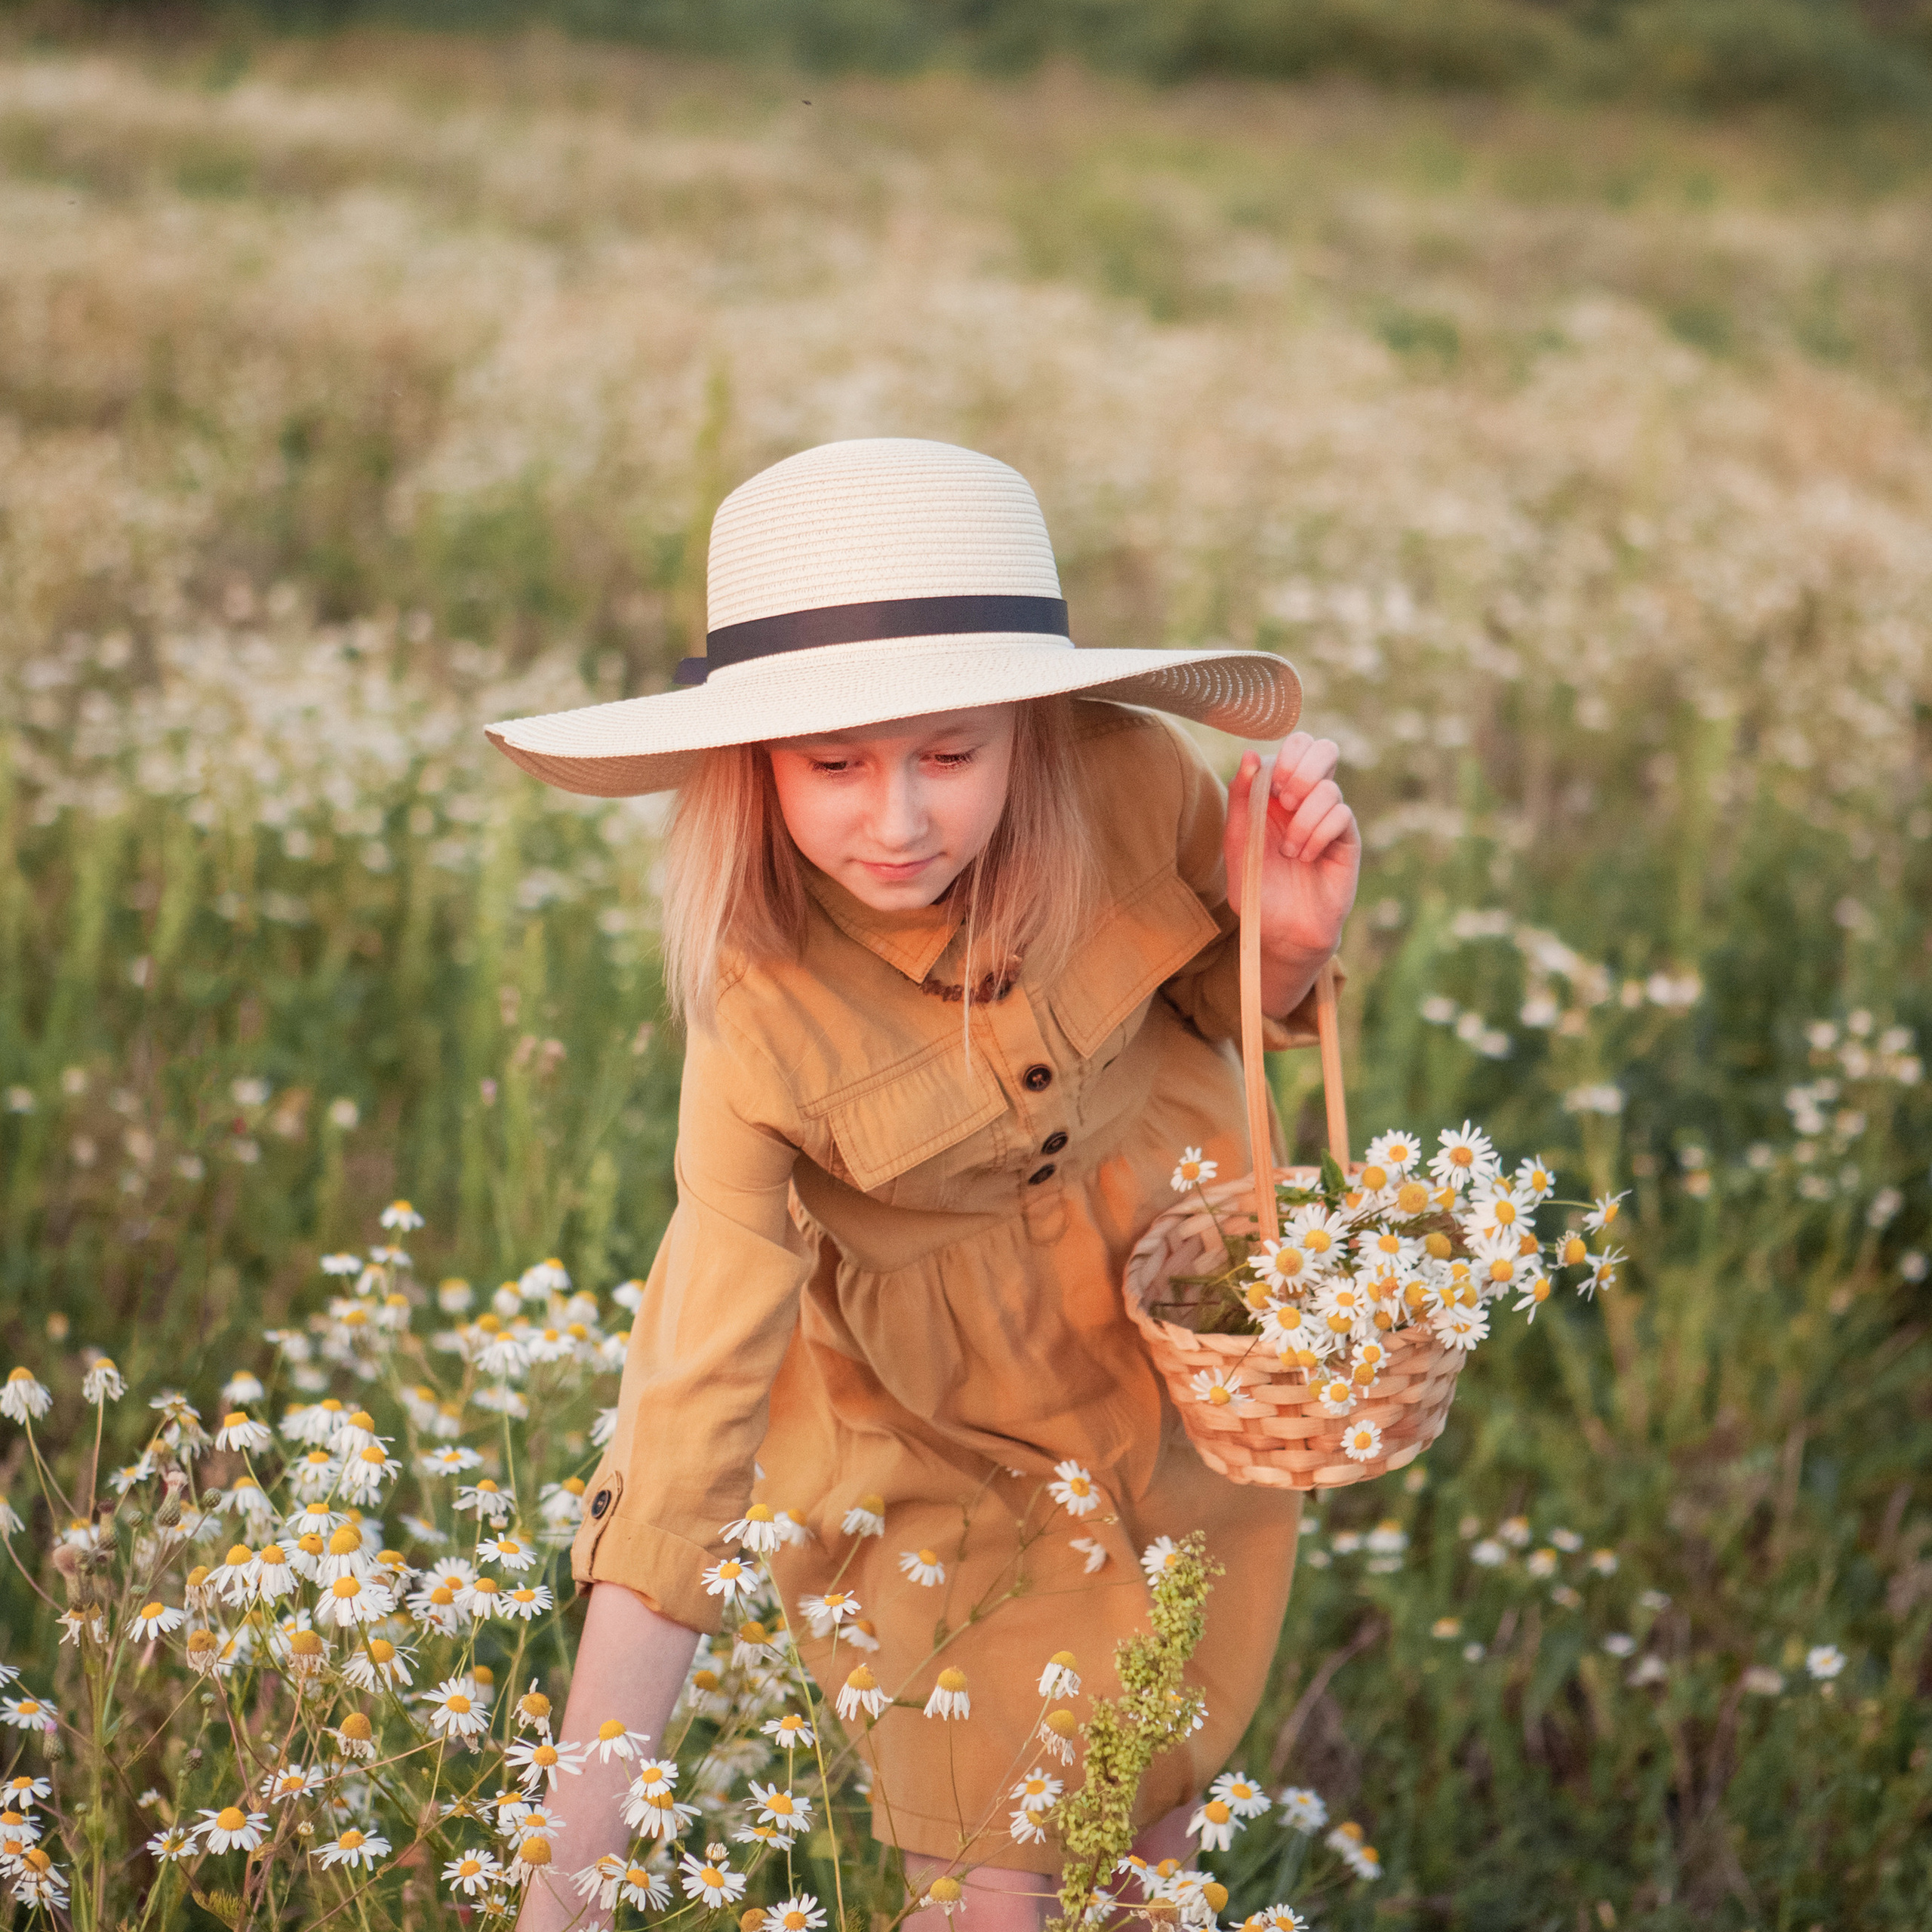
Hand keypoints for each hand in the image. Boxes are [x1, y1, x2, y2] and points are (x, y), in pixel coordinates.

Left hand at [1223, 734, 1359, 1016]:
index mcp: (1278, 793)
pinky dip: (1317, 835)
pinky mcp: (1347, 839)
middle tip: (1284, 799)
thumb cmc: (1257, 888)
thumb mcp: (1237, 843)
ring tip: (1289, 851)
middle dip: (1302, 769)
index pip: (1294, 746)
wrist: (1282, 931)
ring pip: (1329, 787)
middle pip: (1323, 748)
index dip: (1284, 757)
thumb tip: (1250, 754)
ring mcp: (1329, 818)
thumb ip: (1240, 800)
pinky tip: (1306, 857)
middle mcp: (1307, 800)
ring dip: (1302, 819)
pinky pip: (1341, 815)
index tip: (1270, 789)